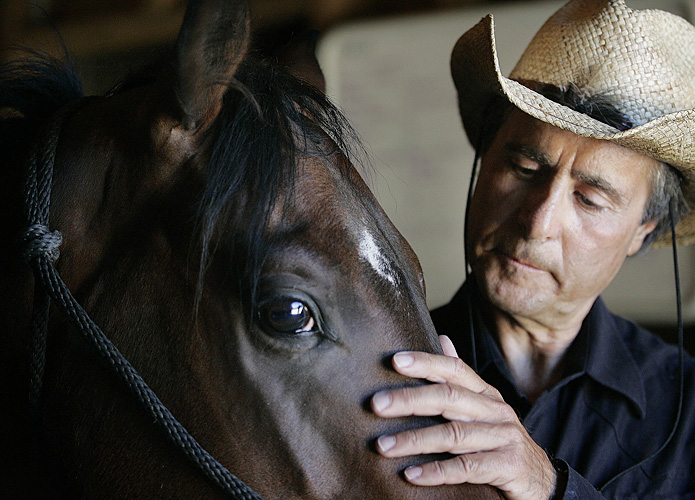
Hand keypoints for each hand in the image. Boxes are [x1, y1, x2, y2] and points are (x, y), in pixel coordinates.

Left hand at [371, 336, 556, 499]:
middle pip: (448, 399)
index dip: (426, 363)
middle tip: (376, 404)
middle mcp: (495, 411)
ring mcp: (504, 437)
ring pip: (453, 434)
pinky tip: (412, 475)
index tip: (395, 361)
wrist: (542, 480)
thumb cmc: (500, 441)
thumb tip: (442, 339)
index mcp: (486, 394)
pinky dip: (437, 471)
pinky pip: (467, 468)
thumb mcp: (483, 407)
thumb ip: (460, 378)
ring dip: (414, 440)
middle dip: (410, 400)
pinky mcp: (508, 466)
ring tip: (383, 446)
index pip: (455, 370)